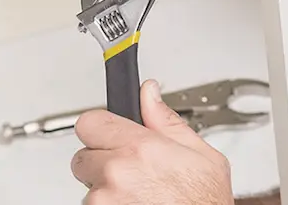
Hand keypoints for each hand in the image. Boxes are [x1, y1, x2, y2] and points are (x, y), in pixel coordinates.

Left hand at [71, 79, 233, 204]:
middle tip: (129, 172)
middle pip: (83, 156)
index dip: (100, 127)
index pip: (89, 122)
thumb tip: (148, 93)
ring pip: (89, 188)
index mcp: (139, 147)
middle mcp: (116, 173)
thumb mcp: (200, 154)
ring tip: (137, 196)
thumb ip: (166, 120)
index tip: (108, 133)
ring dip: (105, 190)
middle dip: (102, 161)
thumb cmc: (204, 202)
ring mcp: (104, 201)